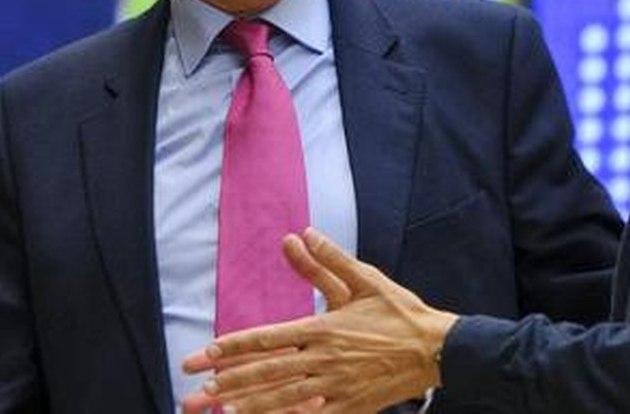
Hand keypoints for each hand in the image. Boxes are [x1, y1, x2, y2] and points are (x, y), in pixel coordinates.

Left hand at [182, 228, 459, 413]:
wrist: (436, 349)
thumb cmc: (399, 312)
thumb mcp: (365, 280)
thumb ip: (328, 260)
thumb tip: (301, 234)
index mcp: (323, 329)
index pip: (265, 339)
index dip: (229, 348)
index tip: (201, 355)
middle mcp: (323, 360)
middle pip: (264, 373)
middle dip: (224, 383)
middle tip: (192, 393)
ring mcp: (334, 388)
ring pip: (281, 399)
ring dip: (245, 405)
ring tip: (214, 411)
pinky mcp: (348, 407)